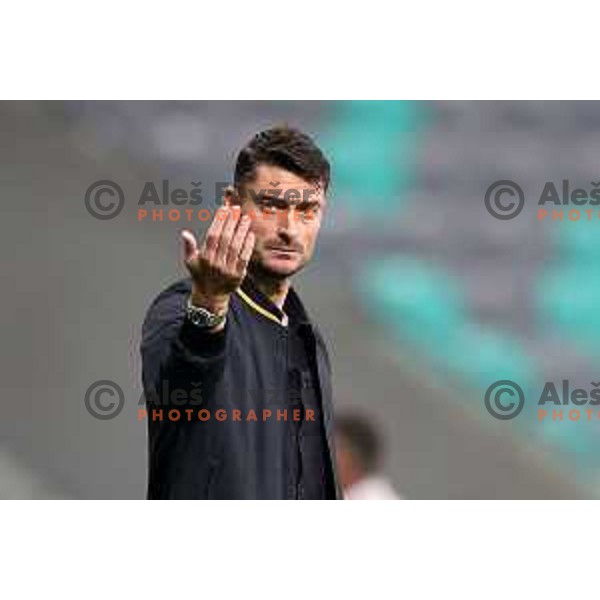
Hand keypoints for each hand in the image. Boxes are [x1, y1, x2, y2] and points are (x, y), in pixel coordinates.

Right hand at [180, 203, 254, 319]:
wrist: (210, 296)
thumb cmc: (200, 275)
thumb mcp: (191, 262)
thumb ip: (189, 247)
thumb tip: (185, 233)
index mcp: (204, 258)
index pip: (212, 235)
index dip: (219, 221)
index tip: (225, 209)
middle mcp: (216, 264)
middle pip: (225, 239)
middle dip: (232, 222)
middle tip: (237, 209)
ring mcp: (228, 270)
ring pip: (236, 247)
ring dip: (242, 231)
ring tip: (246, 219)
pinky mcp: (238, 275)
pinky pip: (244, 258)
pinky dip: (248, 246)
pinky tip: (250, 235)